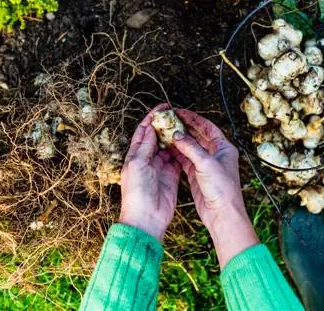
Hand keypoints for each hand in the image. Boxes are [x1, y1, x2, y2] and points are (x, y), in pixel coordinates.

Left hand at [119, 104, 180, 241]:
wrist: (147, 217)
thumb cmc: (136, 193)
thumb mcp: (137, 165)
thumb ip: (145, 146)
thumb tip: (150, 128)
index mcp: (135, 155)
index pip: (144, 131)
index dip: (152, 118)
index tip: (162, 107)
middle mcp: (147, 159)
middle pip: (157, 137)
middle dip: (165, 125)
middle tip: (177, 114)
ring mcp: (160, 167)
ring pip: (168, 147)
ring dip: (175, 136)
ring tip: (185, 125)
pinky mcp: (171, 175)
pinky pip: (177, 159)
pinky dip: (182, 151)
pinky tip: (188, 142)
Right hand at [171, 110, 258, 266]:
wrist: (222, 213)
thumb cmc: (222, 188)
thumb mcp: (206, 164)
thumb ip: (190, 148)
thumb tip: (177, 135)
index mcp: (224, 148)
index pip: (207, 127)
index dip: (194, 118)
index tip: (180, 112)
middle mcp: (216, 154)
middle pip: (198, 136)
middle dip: (185, 128)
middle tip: (170, 121)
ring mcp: (206, 165)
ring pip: (191, 148)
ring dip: (179, 141)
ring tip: (165, 133)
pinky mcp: (198, 175)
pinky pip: (186, 160)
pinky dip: (177, 154)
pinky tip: (167, 149)